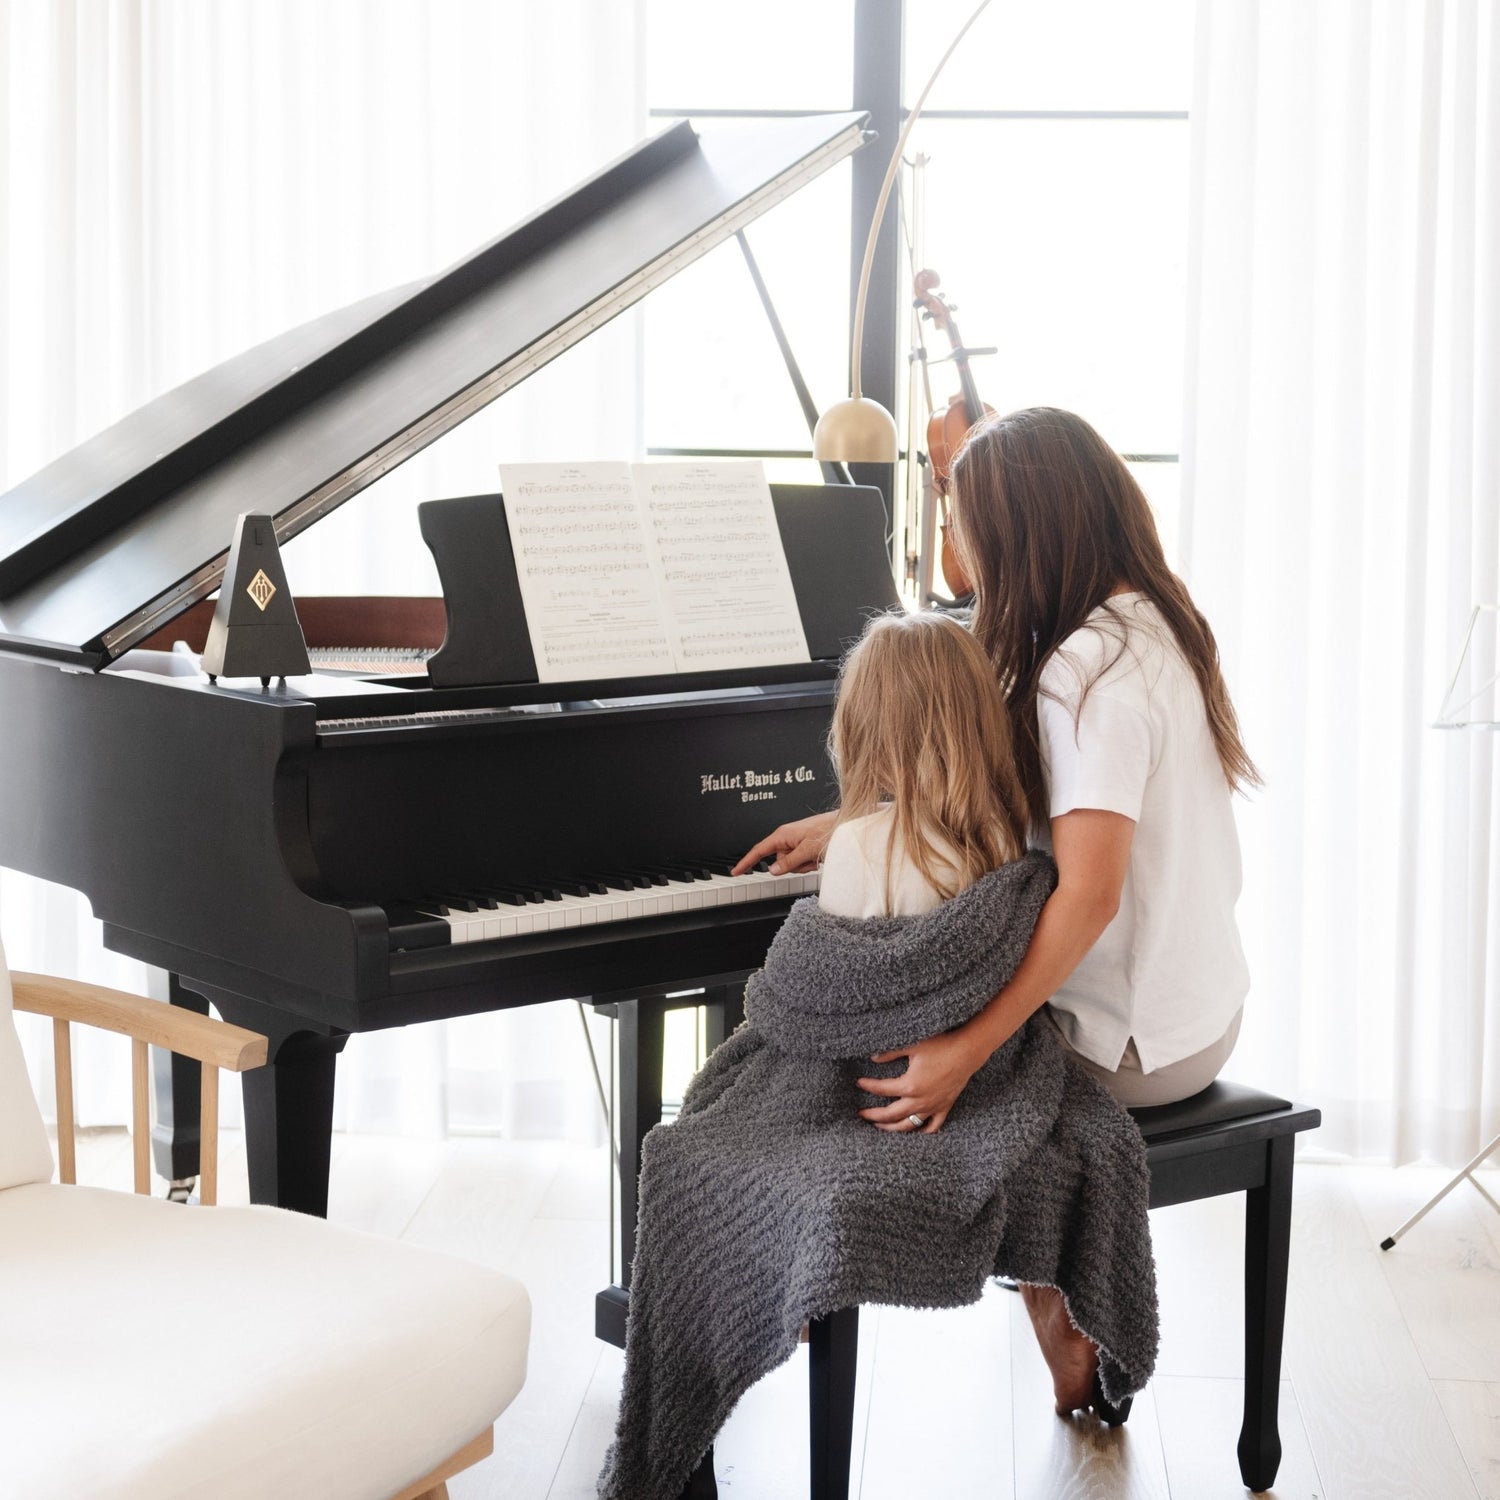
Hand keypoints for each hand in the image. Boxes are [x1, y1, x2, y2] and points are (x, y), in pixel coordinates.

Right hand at [732, 810, 838, 875]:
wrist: (848, 825)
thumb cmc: (828, 831)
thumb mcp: (807, 850)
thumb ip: (789, 862)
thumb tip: (773, 871)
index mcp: (783, 834)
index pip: (759, 851)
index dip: (746, 862)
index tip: (736, 871)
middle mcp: (788, 837)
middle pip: (780, 862)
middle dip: (793, 866)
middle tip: (808, 859)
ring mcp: (796, 841)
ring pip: (792, 864)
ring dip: (804, 865)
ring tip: (816, 856)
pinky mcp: (805, 845)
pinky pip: (801, 861)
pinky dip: (809, 862)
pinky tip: (819, 856)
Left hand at [857, 1027, 987, 1133]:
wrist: (967, 1051)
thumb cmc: (941, 1045)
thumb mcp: (912, 1046)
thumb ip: (890, 1053)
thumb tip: (873, 1057)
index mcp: (909, 1086)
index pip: (882, 1089)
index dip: (868, 1086)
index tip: (859, 1083)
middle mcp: (920, 1101)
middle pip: (892, 1115)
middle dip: (874, 1117)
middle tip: (862, 1115)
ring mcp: (933, 1106)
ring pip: (909, 1125)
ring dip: (893, 1128)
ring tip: (881, 1127)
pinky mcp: (945, 1107)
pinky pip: (933, 1126)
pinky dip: (922, 1131)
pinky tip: (914, 1130)